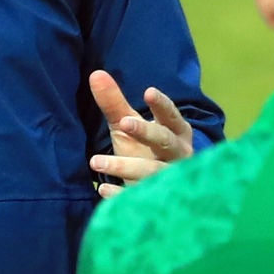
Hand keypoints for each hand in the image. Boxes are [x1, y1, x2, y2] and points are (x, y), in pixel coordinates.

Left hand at [87, 72, 195, 195]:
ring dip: (125, 165)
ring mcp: (170, 178)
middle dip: (146, 132)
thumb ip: (115, 103)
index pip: (171, 116)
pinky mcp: (159, 200)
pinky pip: (142, 196)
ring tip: (95, 160)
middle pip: (165, 141)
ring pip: (152, 171)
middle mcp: (178, 154)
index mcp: (177, 132)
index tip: (148, 92)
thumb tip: (95, 74)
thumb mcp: (129, 125)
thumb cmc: (146, 149)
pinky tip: (103, 189)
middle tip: (123, 123)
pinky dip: (122, 193)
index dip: (161, 105)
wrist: (163, 189)